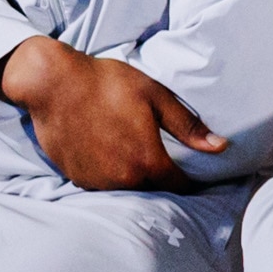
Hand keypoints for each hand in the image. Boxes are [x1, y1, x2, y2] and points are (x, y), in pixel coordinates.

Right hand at [0, 35, 222, 190]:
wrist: (52, 82)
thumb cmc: (106, 83)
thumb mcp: (154, 96)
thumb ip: (187, 126)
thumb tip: (220, 147)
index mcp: (147, 161)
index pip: (180, 186)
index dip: (191, 180)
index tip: (195, 173)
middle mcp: (123, 179)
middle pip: (153, 188)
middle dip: (160, 176)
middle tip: (157, 152)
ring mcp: (97, 182)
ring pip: (126, 187)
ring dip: (132, 175)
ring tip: (128, 148)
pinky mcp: (77, 177)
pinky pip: (102, 183)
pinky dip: (108, 172)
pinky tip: (105, 148)